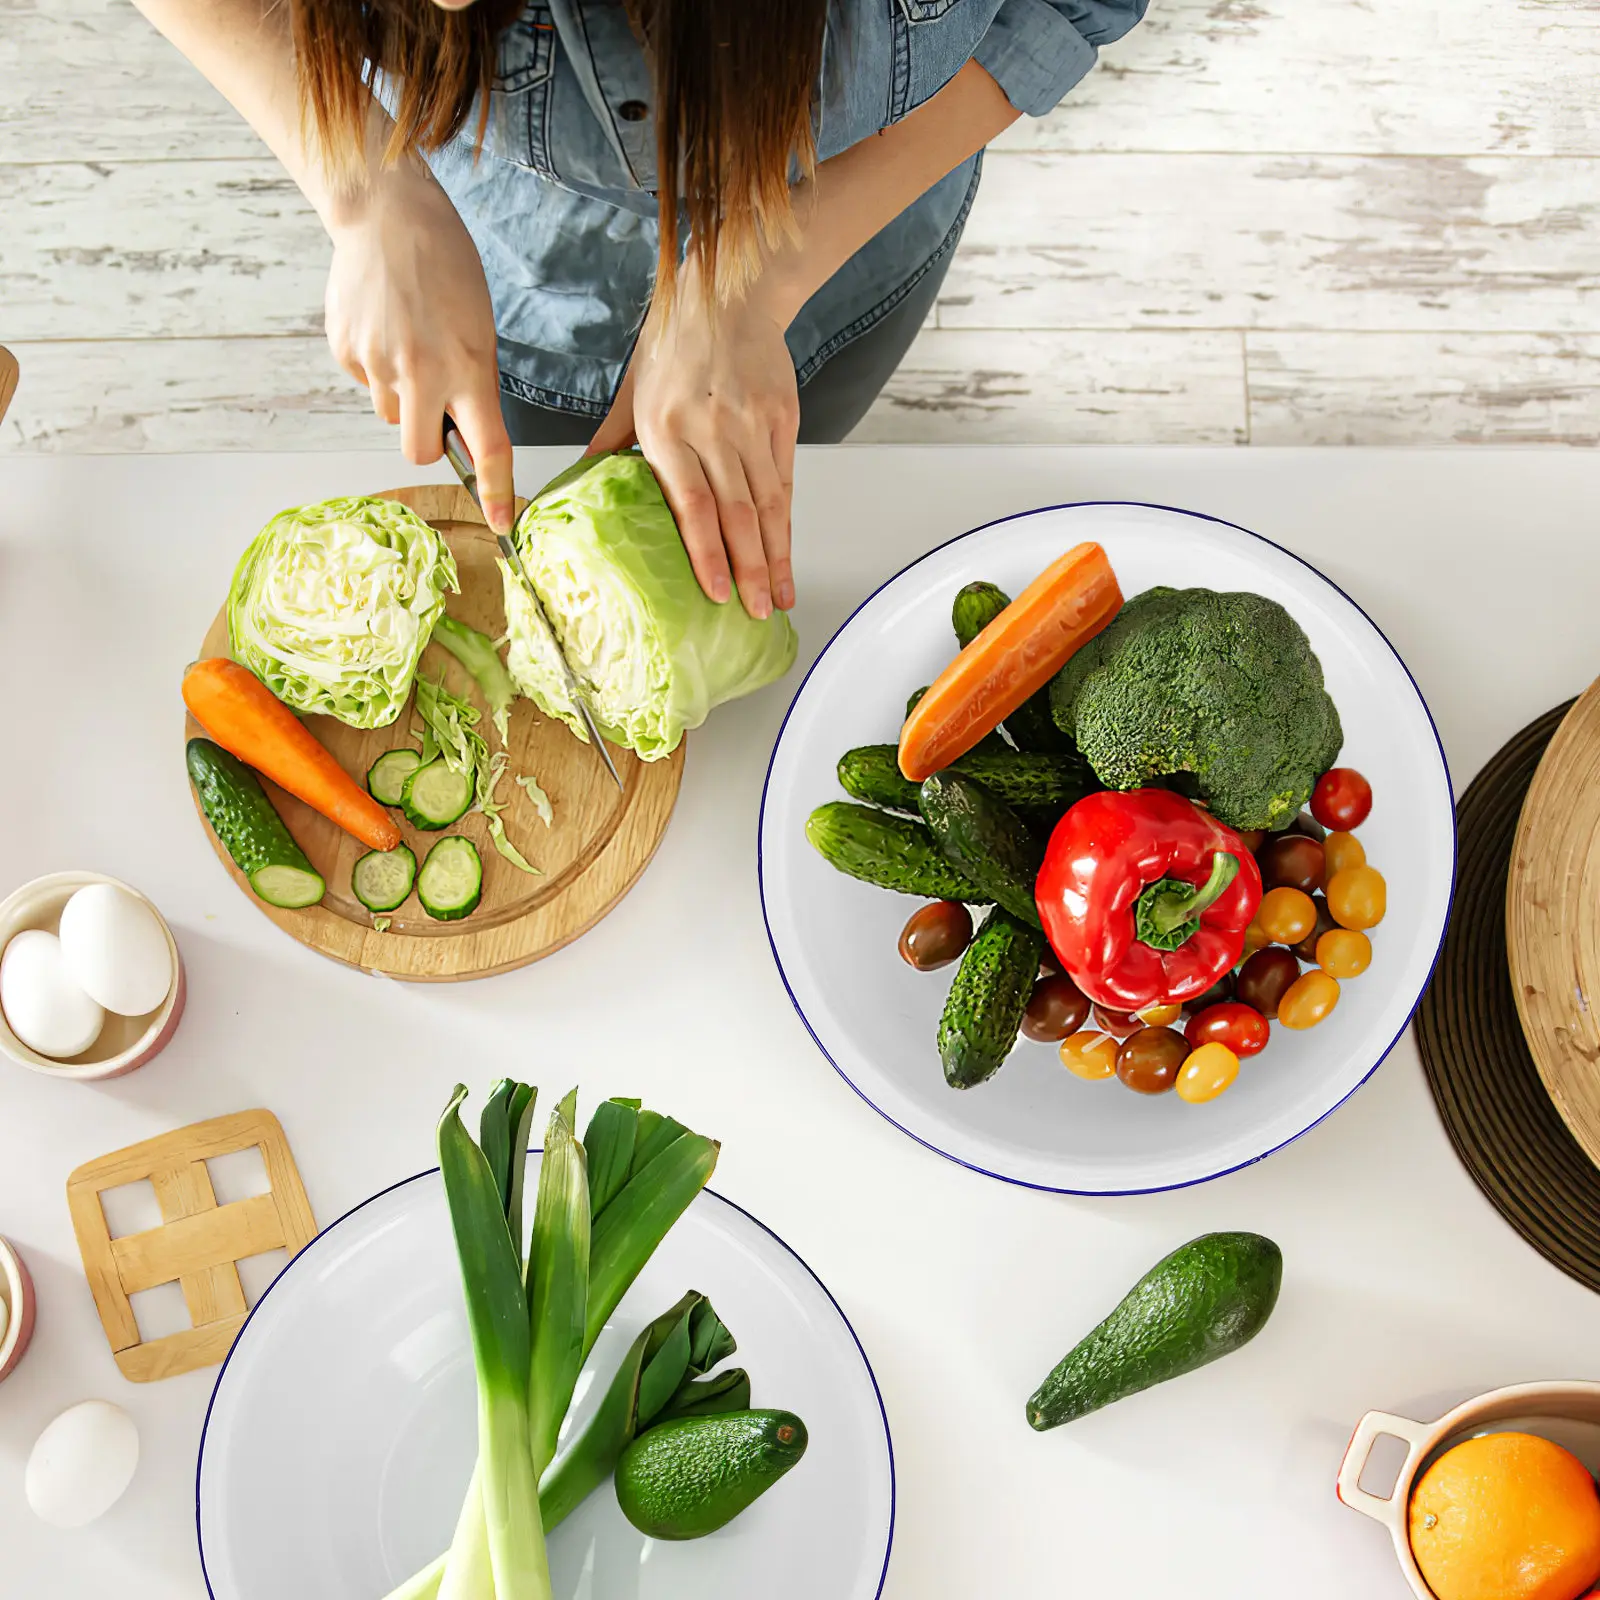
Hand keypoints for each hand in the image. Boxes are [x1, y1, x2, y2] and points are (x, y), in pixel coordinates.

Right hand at [324, 160, 515, 531]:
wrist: (387, 216)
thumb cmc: (446, 268)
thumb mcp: (480, 328)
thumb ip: (473, 385)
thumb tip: (465, 438)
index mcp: (468, 368)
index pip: (489, 447)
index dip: (497, 492)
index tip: (503, 525)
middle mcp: (422, 372)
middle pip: (418, 451)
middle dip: (426, 440)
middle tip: (433, 405)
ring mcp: (378, 363)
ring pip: (390, 415)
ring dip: (402, 396)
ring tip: (408, 342)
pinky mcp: (345, 350)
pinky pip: (365, 384)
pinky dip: (375, 368)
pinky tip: (383, 327)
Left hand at [591, 256, 796, 618]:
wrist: (729, 294)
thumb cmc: (673, 343)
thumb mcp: (631, 391)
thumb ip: (611, 443)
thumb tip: (579, 484)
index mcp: (666, 427)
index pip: (692, 504)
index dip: (708, 554)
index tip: (717, 593)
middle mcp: (712, 430)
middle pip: (736, 514)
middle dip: (750, 570)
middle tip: (756, 612)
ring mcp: (752, 426)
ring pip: (768, 505)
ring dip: (776, 557)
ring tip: (780, 598)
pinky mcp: (780, 420)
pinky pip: (784, 482)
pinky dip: (787, 524)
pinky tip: (787, 554)